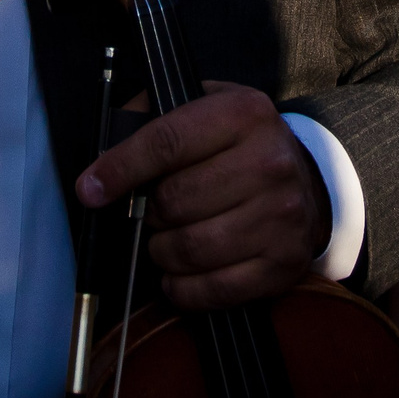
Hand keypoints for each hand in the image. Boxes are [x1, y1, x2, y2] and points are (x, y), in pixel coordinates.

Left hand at [77, 82, 332, 308]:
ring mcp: (282, 215)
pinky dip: (183, 287)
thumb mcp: (205, 108)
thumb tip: (101, 164)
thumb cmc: (240, 147)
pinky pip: (213, 289)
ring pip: (189, 248)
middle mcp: (270, 162)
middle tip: (153, 213)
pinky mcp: (284, 261)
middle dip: (149, 213)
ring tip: (168, 240)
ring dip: (163, 251)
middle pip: (174, 201)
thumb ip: (151, 118)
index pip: (166, 143)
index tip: (90, 189)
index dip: (120, 169)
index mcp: (244, 114)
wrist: (308, 182)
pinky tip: (182, 272)